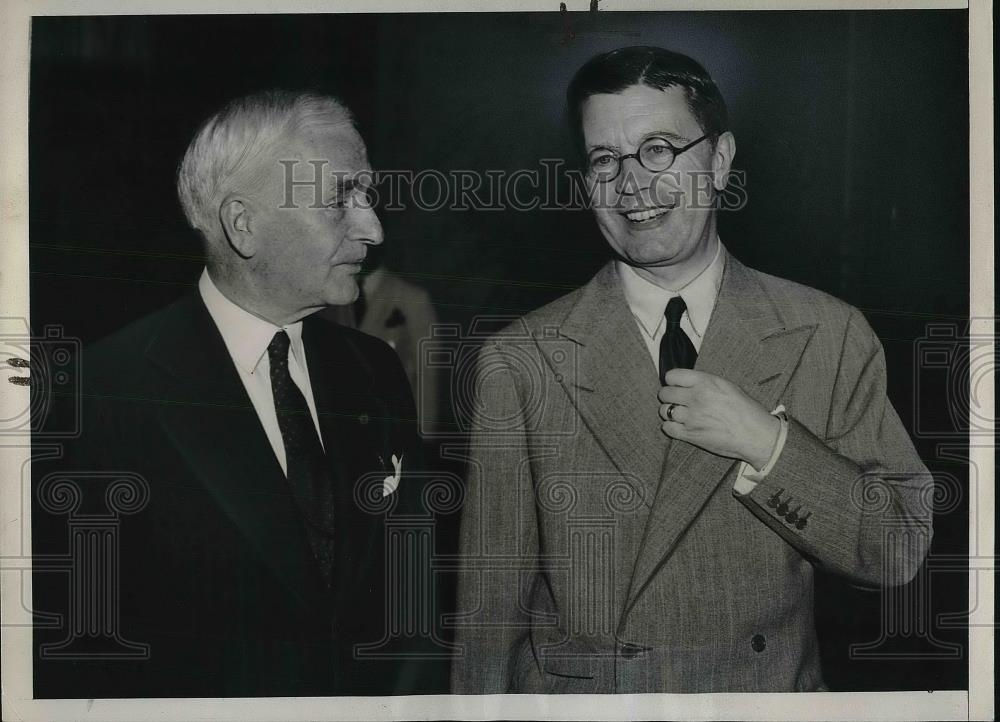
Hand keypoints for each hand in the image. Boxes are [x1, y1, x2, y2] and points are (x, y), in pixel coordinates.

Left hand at [657, 368, 779, 469]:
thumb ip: (705, 383)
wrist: (756, 435)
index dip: (673, 381)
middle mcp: (696, 397)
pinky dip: (671, 427)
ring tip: (681, 414)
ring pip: (664, 411)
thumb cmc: (746, 411)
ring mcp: (691, 416)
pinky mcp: (690, 434)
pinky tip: (681, 426)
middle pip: (664, 393)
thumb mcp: (727, 386)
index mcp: (705, 382)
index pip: (672, 375)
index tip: (676, 385)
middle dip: (669, 396)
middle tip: (677, 401)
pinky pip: (667, 428)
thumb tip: (688, 383)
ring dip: (670, 412)